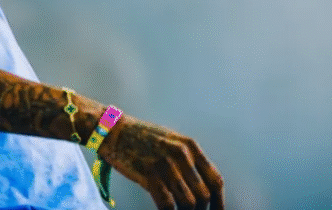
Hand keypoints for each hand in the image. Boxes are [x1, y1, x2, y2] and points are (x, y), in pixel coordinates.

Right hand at [97, 114, 223, 209]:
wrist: (112, 130)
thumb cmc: (140, 137)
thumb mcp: (170, 141)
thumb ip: (187, 160)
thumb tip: (201, 187)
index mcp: (190, 146)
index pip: (215, 180)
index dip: (219, 202)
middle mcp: (181, 154)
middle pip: (203, 195)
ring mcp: (166, 164)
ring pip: (188, 203)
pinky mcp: (149, 174)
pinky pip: (168, 205)